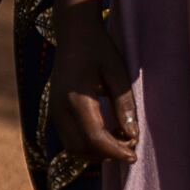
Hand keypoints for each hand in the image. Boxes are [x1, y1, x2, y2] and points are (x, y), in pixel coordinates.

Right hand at [49, 2, 138, 162]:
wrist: (74, 33)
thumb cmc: (99, 49)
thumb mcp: (117, 73)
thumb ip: (124, 105)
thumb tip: (132, 135)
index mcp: (76, 99)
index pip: (94, 138)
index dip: (115, 151)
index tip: (134, 156)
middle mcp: (59, 109)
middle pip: (81, 149)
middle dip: (106, 154)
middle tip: (130, 145)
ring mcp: (54, 111)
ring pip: (73, 148)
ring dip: (97, 151)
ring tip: (120, 139)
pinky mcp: (55, 112)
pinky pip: (70, 138)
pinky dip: (88, 144)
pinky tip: (108, 133)